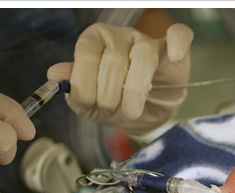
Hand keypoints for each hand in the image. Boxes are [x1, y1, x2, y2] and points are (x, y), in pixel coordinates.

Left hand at [47, 22, 193, 134]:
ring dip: (135, 91)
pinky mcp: (171, 49)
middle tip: (113, 112)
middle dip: (110, 96)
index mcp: (93, 42)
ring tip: (132, 110)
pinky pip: (178, 35)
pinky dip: (178, 45)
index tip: (90, 105)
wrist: (144, 114)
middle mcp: (119, 37)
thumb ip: (73, 87)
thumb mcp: (89, 101)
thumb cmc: (115, 103)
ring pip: (144, 55)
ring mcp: (147, 41)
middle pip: (114, 60)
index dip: (87, 85)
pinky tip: (174, 57)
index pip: (86, 54)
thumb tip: (55, 74)